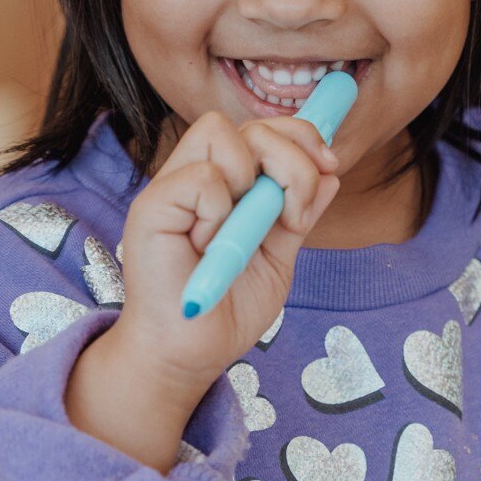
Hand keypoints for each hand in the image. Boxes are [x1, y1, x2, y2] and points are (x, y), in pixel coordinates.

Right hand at [111, 108, 339, 394]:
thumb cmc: (226, 310)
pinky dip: (220, 209)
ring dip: (253, 179)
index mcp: (226, 184)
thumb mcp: (278, 257)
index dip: (301, 136)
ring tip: (245, 232)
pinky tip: (211, 245)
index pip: (263, 128)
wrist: (189, 356)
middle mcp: (196, 176)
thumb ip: (299, 214)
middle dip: (292, 158)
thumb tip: (330, 172)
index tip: (330, 167)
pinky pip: (202, 177)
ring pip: (219, 130)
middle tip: (295, 213)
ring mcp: (170, 188)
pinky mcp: (151, 207)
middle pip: (249, 123)